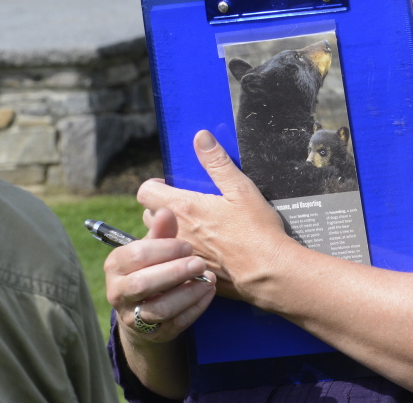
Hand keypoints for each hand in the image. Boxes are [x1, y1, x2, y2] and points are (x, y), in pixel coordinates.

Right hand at [104, 207, 214, 344]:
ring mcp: (132, 317)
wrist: (144, 306)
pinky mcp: (153, 334)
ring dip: (188, 293)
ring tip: (208, 279)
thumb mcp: (153, 246)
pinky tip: (208, 292)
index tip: (187, 246)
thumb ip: (161, 231)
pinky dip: (195, 308)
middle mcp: (117, 292)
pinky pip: (175, 324)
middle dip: (175, 272)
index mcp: (115, 264)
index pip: (137, 255)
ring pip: (159, 309)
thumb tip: (166, 211)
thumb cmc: (151, 266)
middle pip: (143, 284)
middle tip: (199, 262)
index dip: (165, 249)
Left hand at [137, 130, 293, 300]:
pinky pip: (174, 261)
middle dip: (162, 208)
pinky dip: (181, 255)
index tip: (169, 185)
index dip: (154, 186)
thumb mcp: (240, 189)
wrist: (268, 272)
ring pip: (161, 240)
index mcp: (183, 208)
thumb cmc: (256, 230)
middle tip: (184, 205)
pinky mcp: (190, 274)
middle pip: (150, 216)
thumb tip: (201, 137)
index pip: (144, 192)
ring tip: (193, 228)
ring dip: (169, 232)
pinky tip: (203, 251)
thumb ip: (217, 162)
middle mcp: (176, 233)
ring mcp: (182, 256)